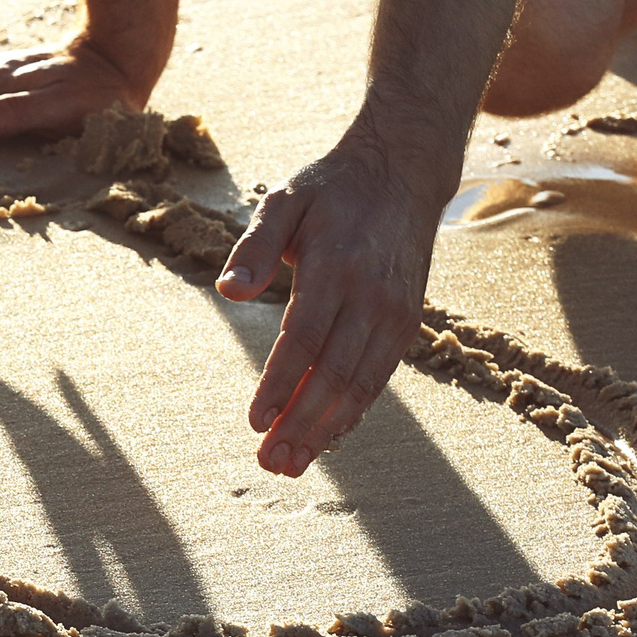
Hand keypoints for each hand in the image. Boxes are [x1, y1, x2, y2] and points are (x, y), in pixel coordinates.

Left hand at [215, 144, 442, 476]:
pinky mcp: (407, 325)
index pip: (305, 337)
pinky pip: (378, 379)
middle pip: (334, 373)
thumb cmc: (331, 190)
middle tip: (270, 460)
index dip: (281, 383)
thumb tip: (228, 291)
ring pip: (361, 385)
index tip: (255, 420)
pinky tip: (324, 437)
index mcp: (338, 265)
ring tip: (292, 463)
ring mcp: (396, 313)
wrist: (404, 174)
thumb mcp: (285, 200)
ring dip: (326, 430)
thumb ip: (255, 246)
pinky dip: (350, 413)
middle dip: (300, 423)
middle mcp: (374, 295)